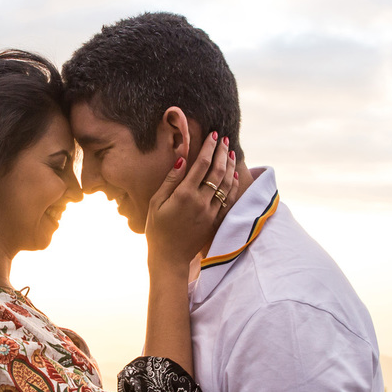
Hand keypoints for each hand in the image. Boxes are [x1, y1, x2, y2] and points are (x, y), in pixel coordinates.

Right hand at [145, 132, 238, 266]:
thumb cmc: (158, 229)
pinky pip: (229, 200)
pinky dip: (233, 186)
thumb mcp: (157, 203)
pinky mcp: (215, 221)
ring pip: (227, 184)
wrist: (170, 257)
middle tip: (224, 139)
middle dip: (222, 153)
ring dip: (230, 166)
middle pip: (217, 171)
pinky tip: (234, 176)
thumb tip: (181, 159)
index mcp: (184, 194)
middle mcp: (201, 201)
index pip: (201, 164)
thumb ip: (170, 180)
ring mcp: (211, 212)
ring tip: (231, 153)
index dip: (209, 148)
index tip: (213, 135)